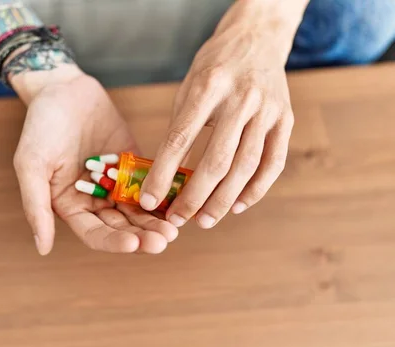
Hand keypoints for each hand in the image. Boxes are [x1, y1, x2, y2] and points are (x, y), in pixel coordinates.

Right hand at [12, 67, 177, 254]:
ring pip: (139, 211)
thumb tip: (42, 248)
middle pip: (122, 227)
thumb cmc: (39, 127)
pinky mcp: (132, 164)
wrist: (61, 89)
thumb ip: (36, 206)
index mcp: (70, 206)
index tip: (133, 244)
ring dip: (156, 221)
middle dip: (142, 236)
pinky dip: (164, 194)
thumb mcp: (30, 165)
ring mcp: (115, 183)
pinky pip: (151, 183)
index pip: (95, 234)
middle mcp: (94, 201)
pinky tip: (179, 201)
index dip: (114, 242)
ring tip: (173, 228)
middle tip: (164, 240)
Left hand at [140, 0, 305, 228]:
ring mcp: (268, 110)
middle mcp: (241, 99)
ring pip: (246, 166)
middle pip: (217, 160)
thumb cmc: (214, 68)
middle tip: (177, 219)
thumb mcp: (189, 90)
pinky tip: (237, 206)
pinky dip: (256, 189)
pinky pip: (274, 163)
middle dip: (194, 197)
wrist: (258, 38)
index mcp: (208, 87)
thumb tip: (168, 178)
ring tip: (204, 220)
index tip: (148, 200)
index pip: (180, 139)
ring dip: (223, 200)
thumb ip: (180, 130)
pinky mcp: (286, 120)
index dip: (163, 174)